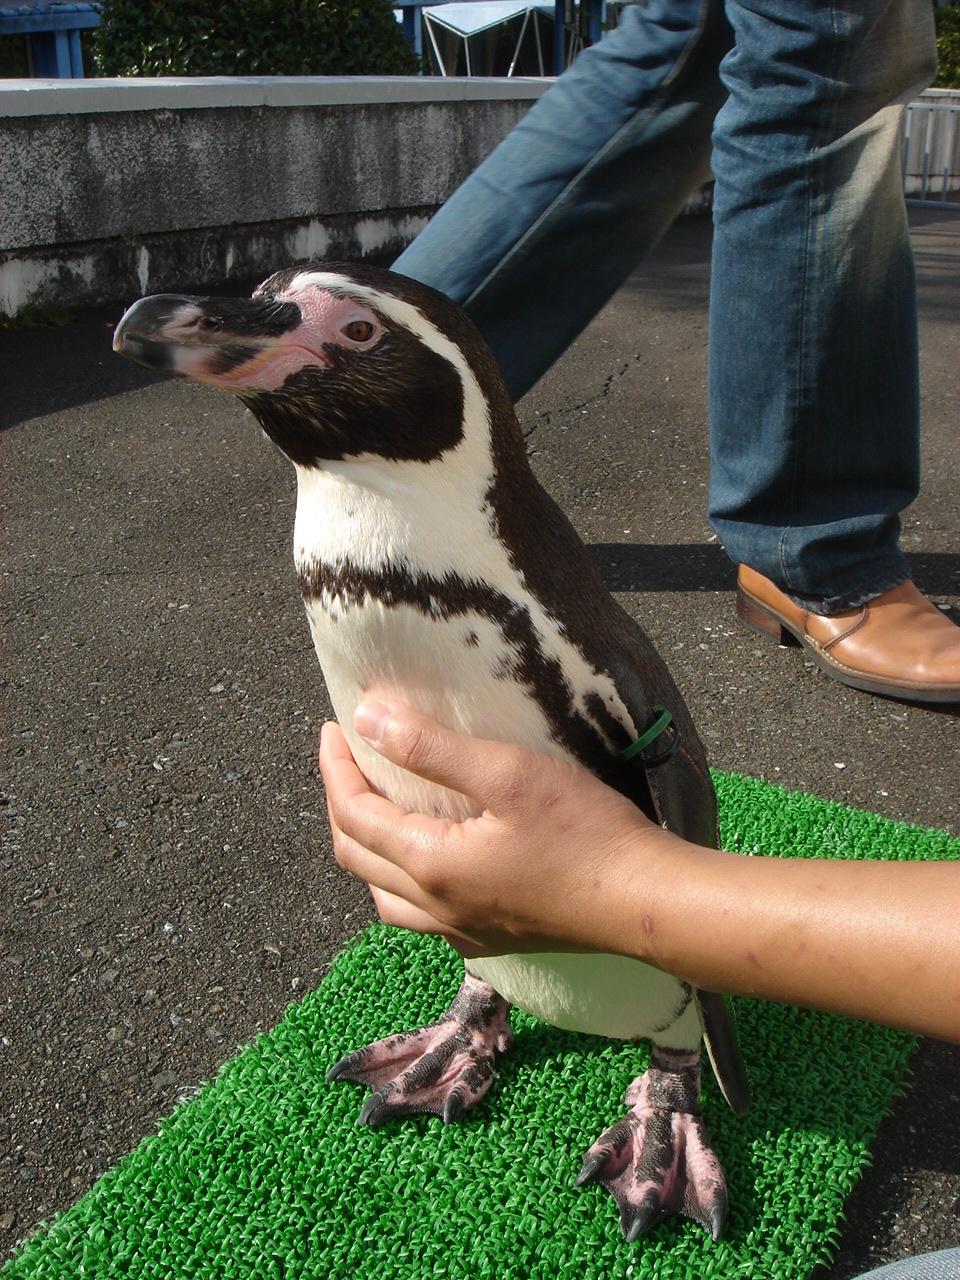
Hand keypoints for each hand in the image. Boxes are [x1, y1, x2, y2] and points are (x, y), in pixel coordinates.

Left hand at [318, 702, 675, 958]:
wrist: (644, 903)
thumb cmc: (583, 832)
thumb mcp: (505, 773)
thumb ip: (430, 747)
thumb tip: (364, 720)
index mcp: (429, 866)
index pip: (353, 816)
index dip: (335, 769)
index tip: (333, 727)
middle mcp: (436, 909)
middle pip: (357, 857)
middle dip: (341, 804)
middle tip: (346, 760)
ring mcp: (463, 932)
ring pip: (384, 896)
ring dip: (367, 849)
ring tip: (377, 807)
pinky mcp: (492, 940)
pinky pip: (420, 916)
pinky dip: (401, 881)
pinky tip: (428, 860)